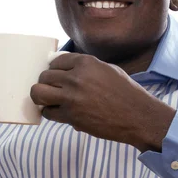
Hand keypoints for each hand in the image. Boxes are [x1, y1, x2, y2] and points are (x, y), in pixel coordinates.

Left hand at [30, 53, 175, 150]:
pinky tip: (58, 112)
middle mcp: (76, 77)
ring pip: (38, 92)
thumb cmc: (126, 93)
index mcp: (86, 63)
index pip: (56, 61)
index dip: (55, 69)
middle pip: (45, 76)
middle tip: (53, 89)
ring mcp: (71, 97)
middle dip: (47, 83)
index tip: (57, 75)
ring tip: (49, 99)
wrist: (138, 116)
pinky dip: (50, 112)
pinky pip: (48, 112)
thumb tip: (65, 67)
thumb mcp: (108, 70)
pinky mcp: (71, 116)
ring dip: (41, 96)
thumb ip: (86, 67)